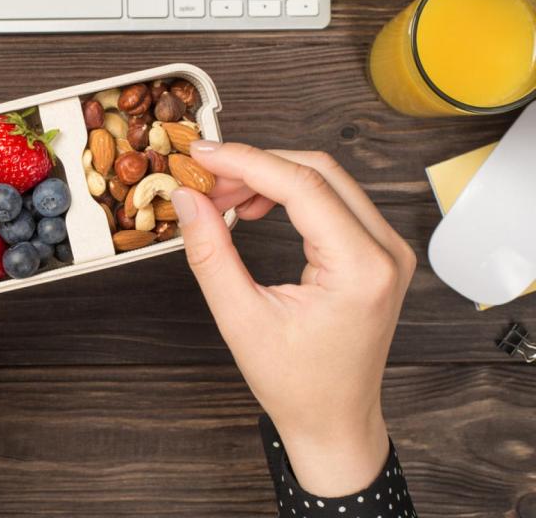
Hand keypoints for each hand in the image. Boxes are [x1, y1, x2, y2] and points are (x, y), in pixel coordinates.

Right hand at [171, 142, 415, 496]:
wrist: (334, 419)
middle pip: (317, 171)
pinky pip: (333, 201)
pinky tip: (254, 209)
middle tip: (205, 180)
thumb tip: (187, 199)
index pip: (302, 185)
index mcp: (360, 268)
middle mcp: (385, 250)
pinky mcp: (377, 252)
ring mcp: (387, 249)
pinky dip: (289, 195)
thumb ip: (210, 253)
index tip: (201, 155)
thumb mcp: (240, 319)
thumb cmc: (295, 383)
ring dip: (271, 178)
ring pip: (326, 180)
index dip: (246, 162)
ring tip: (222, 199)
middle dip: (255, 166)